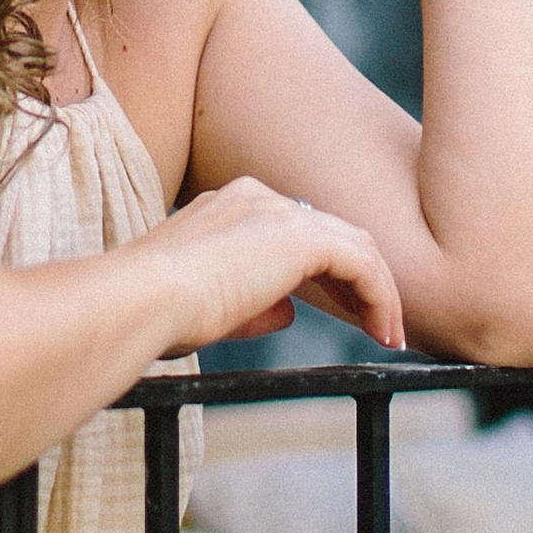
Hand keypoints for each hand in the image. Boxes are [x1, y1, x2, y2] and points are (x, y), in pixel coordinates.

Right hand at [141, 178, 407, 357]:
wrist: (142, 299)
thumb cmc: (156, 312)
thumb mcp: (211, 308)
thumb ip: (253, 305)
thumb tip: (288, 312)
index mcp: (229, 206)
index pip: (297, 231)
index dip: (327, 273)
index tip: (345, 313)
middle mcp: (256, 198)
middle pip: (333, 232)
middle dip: (360, 279)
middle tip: (380, 323)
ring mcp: (277, 212)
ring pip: (355, 245)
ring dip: (379, 291)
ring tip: (390, 334)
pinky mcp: (299, 237)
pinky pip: (361, 263)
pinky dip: (381, 297)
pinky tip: (386, 332)